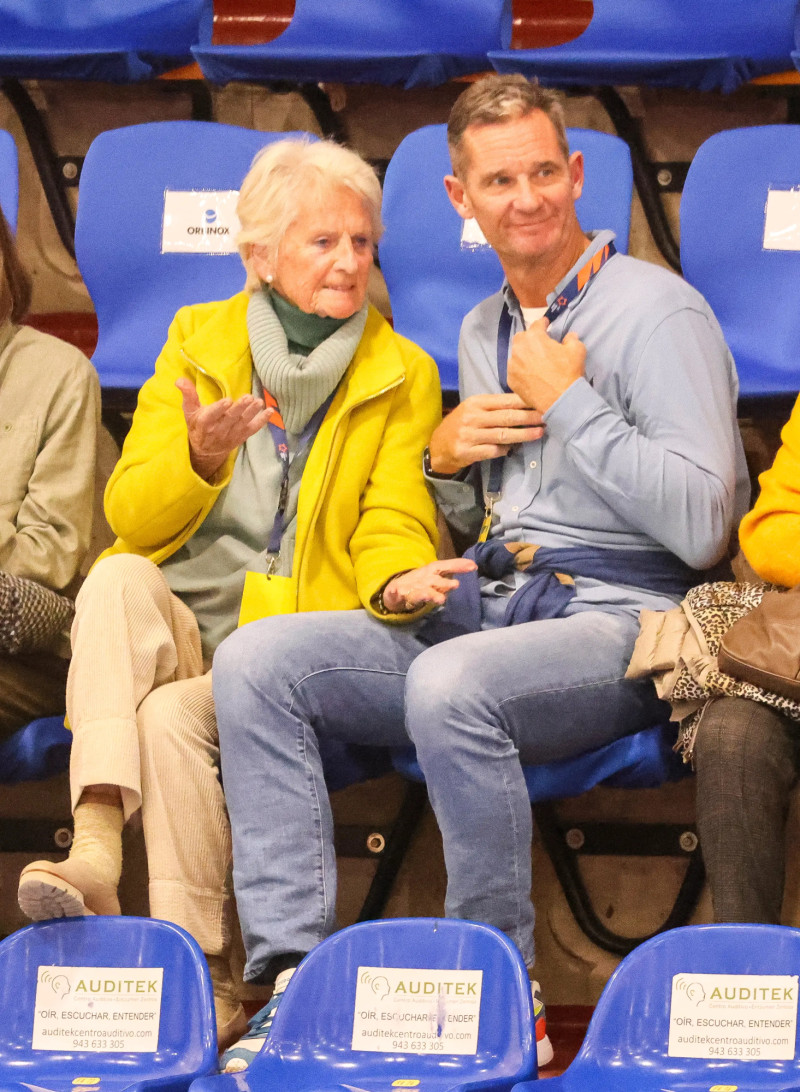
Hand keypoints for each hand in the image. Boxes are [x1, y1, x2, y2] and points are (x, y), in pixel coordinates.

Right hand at [176, 378, 274, 480]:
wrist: (205, 451)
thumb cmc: (197, 426)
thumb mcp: (189, 411)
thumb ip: (188, 395)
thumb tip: (180, 380)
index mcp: (205, 422)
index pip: (212, 416)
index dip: (220, 408)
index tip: (228, 400)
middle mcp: (218, 430)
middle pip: (230, 418)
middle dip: (240, 408)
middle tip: (248, 398)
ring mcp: (232, 434)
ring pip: (243, 423)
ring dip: (252, 412)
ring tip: (258, 402)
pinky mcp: (242, 437)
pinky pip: (253, 429)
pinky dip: (262, 421)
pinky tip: (270, 412)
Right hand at [381, 558, 477, 611]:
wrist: (395, 589)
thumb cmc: (419, 583)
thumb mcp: (434, 580)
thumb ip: (447, 581)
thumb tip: (464, 577)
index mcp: (431, 571)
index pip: (446, 566)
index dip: (458, 565)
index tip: (473, 566)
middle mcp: (424, 576)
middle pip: (435, 578)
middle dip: (445, 582)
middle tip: (456, 585)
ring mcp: (412, 585)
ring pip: (423, 589)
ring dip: (431, 593)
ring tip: (440, 599)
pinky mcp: (401, 592)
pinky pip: (407, 595)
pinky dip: (410, 595)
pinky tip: (420, 596)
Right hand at [428, 393, 544, 475]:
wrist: (438, 446)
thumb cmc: (461, 424)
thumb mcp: (473, 409)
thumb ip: (494, 407)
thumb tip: (523, 404)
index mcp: (476, 403)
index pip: (505, 401)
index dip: (525, 402)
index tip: (541, 402)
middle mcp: (472, 417)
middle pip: (507, 417)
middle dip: (529, 417)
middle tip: (546, 417)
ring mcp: (470, 435)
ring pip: (503, 435)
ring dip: (524, 435)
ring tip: (539, 433)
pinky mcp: (468, 452)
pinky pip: (493, 451)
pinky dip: (505, 450)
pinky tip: (514, 449)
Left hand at [507, 317, 586, 412]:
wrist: (560, 400)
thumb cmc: (569, 372)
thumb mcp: (577, 350)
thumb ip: (571, 339)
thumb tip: (569, 336)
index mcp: (534, 337)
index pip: (537, 324)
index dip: (543, 323)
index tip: (546, 324)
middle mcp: (519, 349)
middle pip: (522, 338)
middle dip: (530, 339)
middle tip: (540, 345)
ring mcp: (512, 365)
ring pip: (516, 355)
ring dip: (524, 355)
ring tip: (535, 362)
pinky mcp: (510, 380)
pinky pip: (515, 370)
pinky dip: (521, 370)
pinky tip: (531, 375)